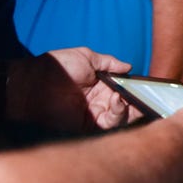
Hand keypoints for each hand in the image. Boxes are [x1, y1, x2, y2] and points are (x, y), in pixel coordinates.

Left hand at [14, 47, 141, 131]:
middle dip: (138, 100)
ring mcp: (95, 113)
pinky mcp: (88, 125)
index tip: (148, 85)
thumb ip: (109, 62)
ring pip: (122, 115)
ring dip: (129, 106)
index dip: (136, 88)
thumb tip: (129, 66)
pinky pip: (109, 122)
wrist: (35, 83)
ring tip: (124, 95)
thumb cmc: (58, 66)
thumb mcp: (87, 57)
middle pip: (127, 104)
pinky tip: (117, 100)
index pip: (124, 88)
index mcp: (101, 84)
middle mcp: (100, 100)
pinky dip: (118, 113)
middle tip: (147, 95)